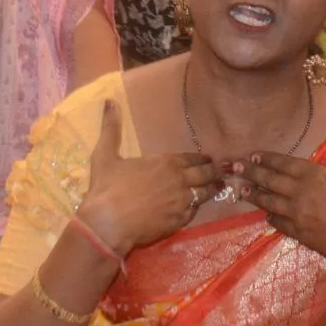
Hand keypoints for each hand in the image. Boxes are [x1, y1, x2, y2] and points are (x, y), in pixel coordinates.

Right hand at [70, 102, 219, 259]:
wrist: (108, 224)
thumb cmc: (106, 188)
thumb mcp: (104, 155)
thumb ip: (110, 128)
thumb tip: (110, 101)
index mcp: (165, 162)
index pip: (192, 158)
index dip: (202, 158)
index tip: (208, 158)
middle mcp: (179, 180)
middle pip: (205, 174)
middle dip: (214, 171)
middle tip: (221, 171)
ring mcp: (182, 202)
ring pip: (205, 193)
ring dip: (212, 189)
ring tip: (218, 187)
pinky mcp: (179, 222)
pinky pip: (194, 212)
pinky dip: (197, 208)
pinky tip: (197, 207)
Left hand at [239, 112, 325, 280]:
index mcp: (314, 174)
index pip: (283, 163)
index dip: (267, 159)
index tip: (252, 155)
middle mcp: (299, 192)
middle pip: (269, 180)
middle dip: (250, 173)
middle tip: (233, 168)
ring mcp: (296, 214)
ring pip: (269, 202)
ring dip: (254, 195)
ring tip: (241, 190)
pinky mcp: (299, 234)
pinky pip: (279, 224)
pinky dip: (271, 218)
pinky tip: (265, 216)